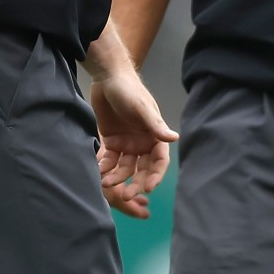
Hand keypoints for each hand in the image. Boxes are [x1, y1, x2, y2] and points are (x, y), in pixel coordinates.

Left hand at [89, 66, 176, 218]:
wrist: (107, 78)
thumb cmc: (129, 90)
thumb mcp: (142, 108)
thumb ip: (156, 125)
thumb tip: (174, 138)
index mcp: (155, 136)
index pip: (159, 161)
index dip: (156, 175)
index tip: (148, 188)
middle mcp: (143, 143)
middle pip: (142, 169)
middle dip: (135, 183)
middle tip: (125, 195)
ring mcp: (127, 144)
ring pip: (124, 167)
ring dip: (117, 177)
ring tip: (106, 183)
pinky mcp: (112, 141)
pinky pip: (109, 160)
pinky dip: (105, 167)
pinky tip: (99, 172)